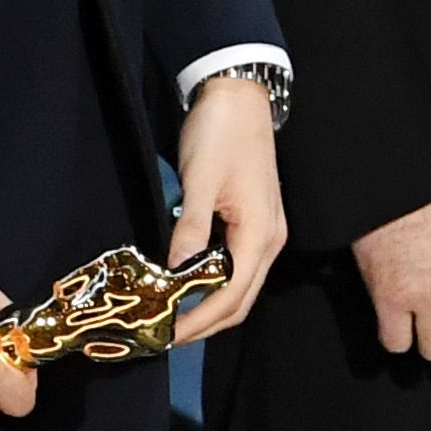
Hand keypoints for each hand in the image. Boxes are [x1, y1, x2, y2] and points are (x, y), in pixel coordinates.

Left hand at [169, 75, 286, 342]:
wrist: (240, 94)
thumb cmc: (220, 134)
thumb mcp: (200, 179)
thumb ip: (190, 227)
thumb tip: (174, 272)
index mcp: (259, 233)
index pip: (230, 296)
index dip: (198, 322)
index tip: (163, 336)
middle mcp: (270, 240)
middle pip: (241, 300)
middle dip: (204, 324)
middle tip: (161, 336)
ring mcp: (266, 231)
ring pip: (241, 287)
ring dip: (209, 307)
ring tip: (170, 316)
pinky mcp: (256, 222)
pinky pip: (237, 268)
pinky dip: (214, 286)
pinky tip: (187, 286)